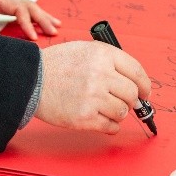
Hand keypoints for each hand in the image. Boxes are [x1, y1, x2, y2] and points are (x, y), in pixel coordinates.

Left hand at [0, 0, 59, 39]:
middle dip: (43, 18)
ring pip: (27, 6)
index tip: (33, 37)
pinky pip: (20, 9)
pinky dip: (32, 15)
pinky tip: (37, 22)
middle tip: (55, 31)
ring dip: (41, 15)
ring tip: (55, 25)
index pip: (19, 9)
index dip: (27, 23)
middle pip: (29, 6)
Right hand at [35, 41, 152, 133]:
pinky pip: (110, 126)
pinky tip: (102, 119)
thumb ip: (109, 62)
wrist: (31, 79)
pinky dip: (110, 126)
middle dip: (131, 100)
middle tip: (124, 102)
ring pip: (123, 111)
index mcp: (103, 54)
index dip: (144, 85)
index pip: (137, 71)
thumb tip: (133, 82)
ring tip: (106, 109)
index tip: (144, 92)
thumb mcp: (85, 50)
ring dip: (118, 113)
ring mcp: (93, 97)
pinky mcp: (85, 117)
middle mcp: (101, 74)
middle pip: (132, 93)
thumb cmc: (57, 65)